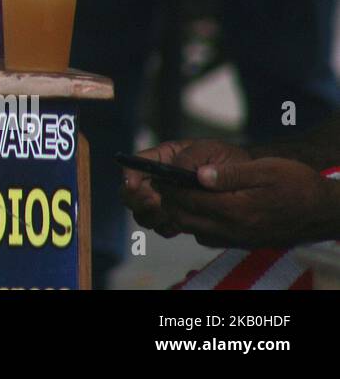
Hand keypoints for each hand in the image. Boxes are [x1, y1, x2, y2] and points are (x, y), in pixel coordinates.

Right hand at [121, 139, 249, 237]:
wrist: (249, 183)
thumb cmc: (229, 160)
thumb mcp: (212, 150)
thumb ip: (191, 157)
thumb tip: (174, 168)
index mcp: (164, 157)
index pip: (137, 163)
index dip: (130, 174)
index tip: (134, 185)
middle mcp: (160, 179)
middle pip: (131, 192)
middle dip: (137, 199)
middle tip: (155, 202)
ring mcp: (166, 200)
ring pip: (142, 212)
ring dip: (150, 215)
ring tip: (168, 214)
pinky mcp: (175, 217)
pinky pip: (160, 227)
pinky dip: (165, 227)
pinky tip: (179, 225)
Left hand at [161, 158, 339, 248]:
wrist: (323, 211)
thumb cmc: (297, 185)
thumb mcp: (266, 170)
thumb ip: (230, 174)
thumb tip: (198, 174)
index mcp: (237, 209)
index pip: (189, 200)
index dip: (170, 186)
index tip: (159, 174)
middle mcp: (233, 229)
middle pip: (185, 219)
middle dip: (169, 200)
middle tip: (164, 182)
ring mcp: (237, 238)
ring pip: (193, 231)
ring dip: (181, 213)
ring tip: (179, 191)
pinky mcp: (242, 242)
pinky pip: (208, 237)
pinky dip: (196, 223)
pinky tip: (201, 206)